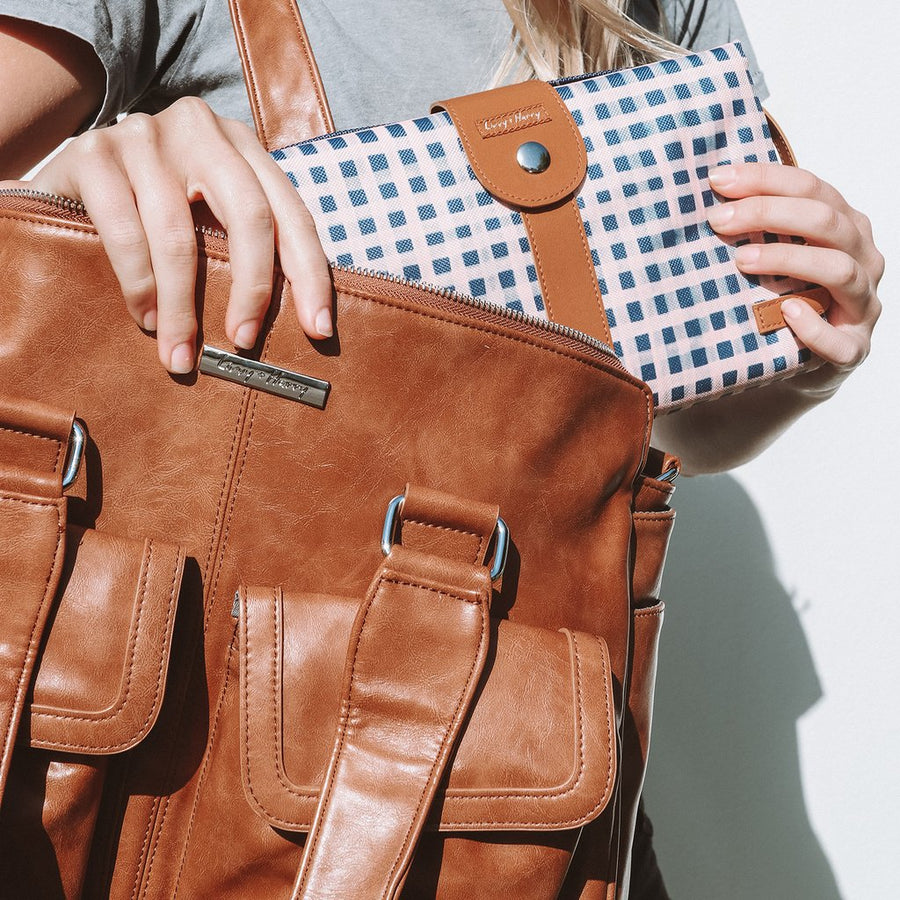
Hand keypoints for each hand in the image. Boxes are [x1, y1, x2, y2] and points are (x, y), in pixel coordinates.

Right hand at [4, 97, 332, 373]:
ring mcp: (145, 136)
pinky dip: (139, 285)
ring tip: (181, 353)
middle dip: (253, 289)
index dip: (310, 275)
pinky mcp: (92, 154)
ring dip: (182, 308)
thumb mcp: (206, 218)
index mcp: (242, 147)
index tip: (318, 330)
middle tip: (243, 342)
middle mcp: (200, 129)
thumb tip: (293, 323)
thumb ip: (242, 247)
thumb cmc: (151, 212)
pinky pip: (126, 233)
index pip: (292, 214)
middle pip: (250, 215)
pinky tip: (145, 318)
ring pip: (180, 236)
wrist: (66, 179)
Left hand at [707, 162, 883, 398]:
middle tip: (719, 221)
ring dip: (788, 259)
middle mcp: (863, 257)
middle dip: (769, 213)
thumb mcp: (779, 256)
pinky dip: (812, 326)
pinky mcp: (854, 347)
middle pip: (826, 221)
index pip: (811, 188)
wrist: (806, 359)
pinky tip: (784, 312)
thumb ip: (761, 228)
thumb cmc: (789, 298)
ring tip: (741, 260)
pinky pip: (839, 340)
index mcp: (846, 226)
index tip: (717, 180)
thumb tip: (708, 201)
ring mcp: (863, 304)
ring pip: (838, 270)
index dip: (764, 179)